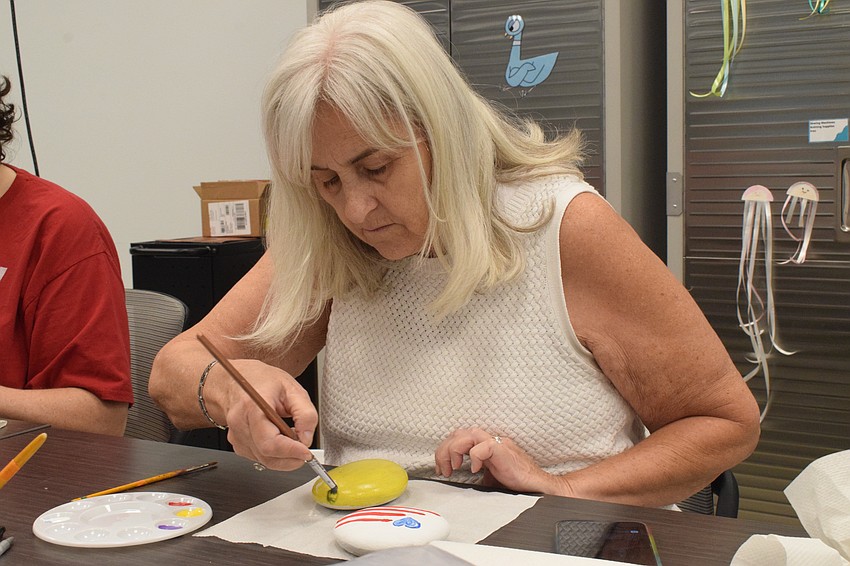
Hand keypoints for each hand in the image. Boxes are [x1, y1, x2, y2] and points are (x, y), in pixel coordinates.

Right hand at [220, 359, 316, 470]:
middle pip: (266, 455)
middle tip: (305, 450)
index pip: (270, 442)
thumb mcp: (292, 389)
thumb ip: (305, 413)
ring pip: (264, 460)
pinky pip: (259, 457)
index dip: (291, 451)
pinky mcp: (237, 444)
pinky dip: (274, 455)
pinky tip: (280, 439)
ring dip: (284, 457)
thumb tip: (306, 437)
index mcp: (252, 407)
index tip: (306, 453)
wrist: (239, 379)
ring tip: (293, 439)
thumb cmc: (263, 381)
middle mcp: (240, 423)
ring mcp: (236, 436)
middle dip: (291, 458)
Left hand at [434, 428, 554, 493]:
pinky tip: (476, 470)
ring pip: (469, 434)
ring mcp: (498, 444)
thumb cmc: (517, 482)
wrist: (538, 487)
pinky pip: (484, 446)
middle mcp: (490, 441)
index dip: (445, 450)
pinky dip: (475, 457)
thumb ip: (474, 473)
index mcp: (484, 445)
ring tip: (455, 467)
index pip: (458, 437)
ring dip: (455, 450)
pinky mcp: (504, 451)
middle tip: (444, 469)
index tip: (441, 468)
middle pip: (459, 433)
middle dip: (445, 450)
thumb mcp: (488, 478)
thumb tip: (456, 481)